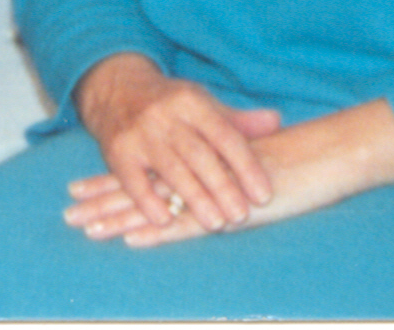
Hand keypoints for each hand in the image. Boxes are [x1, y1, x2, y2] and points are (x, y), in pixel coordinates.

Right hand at [65, 55, 279, 240]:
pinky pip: (133, 180)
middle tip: (241, 215)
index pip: (224, 135)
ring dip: (194, 198)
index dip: (246, 165)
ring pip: (171, 169)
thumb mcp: (203, 104)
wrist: (116, 89)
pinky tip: (165, 220)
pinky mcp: (117, 152)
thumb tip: (276, 121)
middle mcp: (166, 116)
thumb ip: (237, 120)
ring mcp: (140, 134)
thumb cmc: (170, 104)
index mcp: (192, 102)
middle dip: (222, 186)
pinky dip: (147, 201)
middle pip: (199, 155)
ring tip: (216, 223)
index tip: (263, 194)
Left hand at [66, 100, 393, 249]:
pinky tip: (132, 238)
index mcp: (196, 160)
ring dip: (118, 217)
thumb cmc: (291, 163)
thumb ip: (219, 169)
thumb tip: (198, 182)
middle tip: (67, 213)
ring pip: (154, 204)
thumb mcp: (246, 166)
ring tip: (84, 228)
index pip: (144, 172)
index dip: (110, 181)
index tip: (76, 189)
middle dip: (101, 201)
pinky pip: (186, 221)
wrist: (326, 155)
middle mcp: (197, 170)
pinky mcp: (227, 210)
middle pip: (140, 188)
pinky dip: (158, 229)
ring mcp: (210, 191)